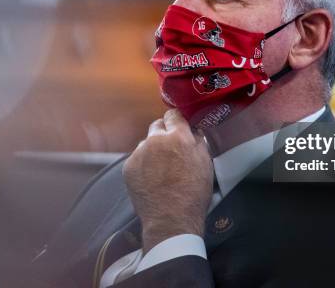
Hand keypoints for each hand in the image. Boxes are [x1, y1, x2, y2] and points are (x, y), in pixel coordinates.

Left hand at [123, 109, 213, 252]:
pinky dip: (144, 164)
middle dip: (164, 133)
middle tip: (172, 149)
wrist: (171, 219)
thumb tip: (193, 130)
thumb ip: (199, 141)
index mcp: (177, 136)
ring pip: (146, 143)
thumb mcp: (206, 163)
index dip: (178, 121)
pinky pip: (137, 158)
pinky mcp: (128, 167)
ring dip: (153, 150)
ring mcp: (139, 153)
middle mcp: (155, 140)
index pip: (173, 115)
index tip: (180, 128)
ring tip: (161, 169)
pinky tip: (152, 178)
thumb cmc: (194, 193)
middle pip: (157, 125)